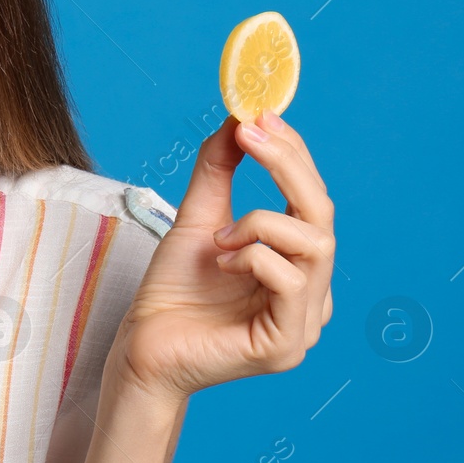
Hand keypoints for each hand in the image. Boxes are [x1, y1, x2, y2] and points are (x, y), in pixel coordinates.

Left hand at [110, 110, 334, 407]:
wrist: (140, 348)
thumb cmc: (171, 292)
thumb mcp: (197, 219)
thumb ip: (219, 172)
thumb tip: (237, 118)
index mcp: (297, 264)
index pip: (312, 200)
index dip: (292, 155)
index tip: (259, 115)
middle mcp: (311, 293)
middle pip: (323, 215)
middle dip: (287, 165)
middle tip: (250, 132)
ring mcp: (304, 323)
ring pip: (314, 245)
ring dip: (260, 223)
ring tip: (218, 239)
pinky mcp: (286, 346)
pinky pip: (292, 281)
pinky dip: (254, 258)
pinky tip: (222, 264)